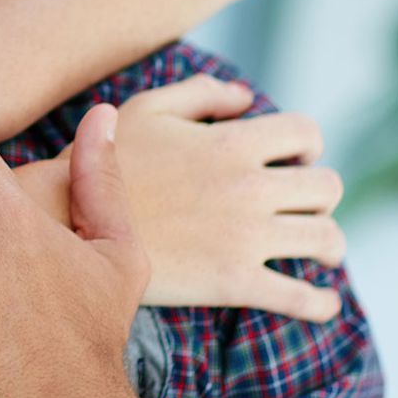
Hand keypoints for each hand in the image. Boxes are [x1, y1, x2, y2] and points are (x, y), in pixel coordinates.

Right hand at [120, 75, 344, 318]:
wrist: (68, 219)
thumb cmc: (103, 160)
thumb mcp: (145, 109)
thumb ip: (200, 94)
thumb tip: (246, 96)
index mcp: (232, 142)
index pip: (306, 135)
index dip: (306, 147)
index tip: (294, 161)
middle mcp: (249, 187)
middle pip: (327, 188)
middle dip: (319, 195)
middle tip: (303, 207)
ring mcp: (245, 237)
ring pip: (327, 240)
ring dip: (329, 246)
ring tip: (319, 253)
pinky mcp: (234, 283)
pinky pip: (301, 298)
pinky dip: (320, 304)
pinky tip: (322, 303)